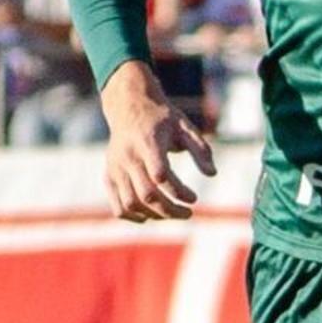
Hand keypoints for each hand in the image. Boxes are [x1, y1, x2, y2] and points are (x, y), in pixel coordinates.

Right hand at [99, 63, 214, 221]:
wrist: (129, 106)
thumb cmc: (162, 119)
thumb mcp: (185, 127)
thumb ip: (201, 150)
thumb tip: (212, 174)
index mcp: (148, 143)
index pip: (161, 175)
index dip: (180, 192)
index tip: (194, 197)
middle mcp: (128, 157)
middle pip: (147, 195)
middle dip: (170, 210)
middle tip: (188, 213)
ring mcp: (115, 168)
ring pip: (131, 204)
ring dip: (154, 216)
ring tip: (172, 213)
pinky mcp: (109, 176)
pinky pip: (118, 206)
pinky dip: (133, 217)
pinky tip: (151, 216)